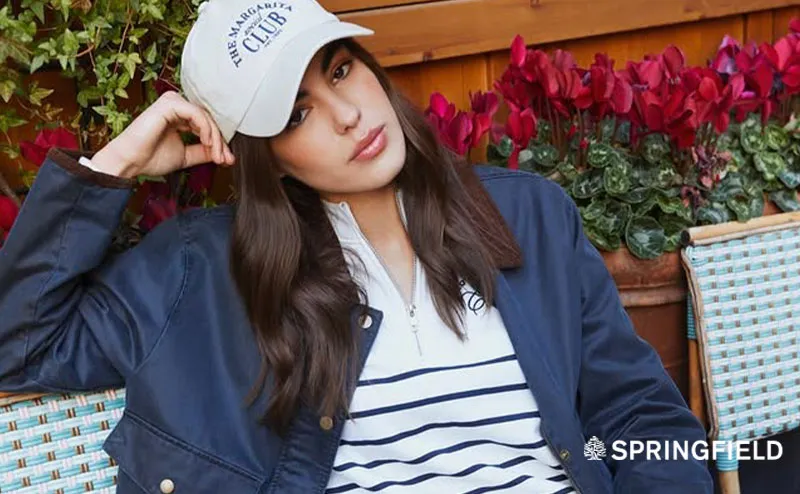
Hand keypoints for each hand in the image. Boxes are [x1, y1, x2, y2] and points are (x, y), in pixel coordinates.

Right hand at [89, 91, 234, 177]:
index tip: (227, 160)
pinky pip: (196, 114)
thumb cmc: (150, 158)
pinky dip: (206, 129)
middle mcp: (177, 106)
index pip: (207, 125)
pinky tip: (208, 143)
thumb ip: (204, 152)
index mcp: (179, 116)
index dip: (219, 142)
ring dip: (215, 138)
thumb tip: (225, 154)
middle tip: (226, 159)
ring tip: (217, 156)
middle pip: (209, 120)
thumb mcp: (186, 155)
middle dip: (220, 142)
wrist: (130, 162)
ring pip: (205, 117)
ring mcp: (172, 103)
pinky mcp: (169, 104)